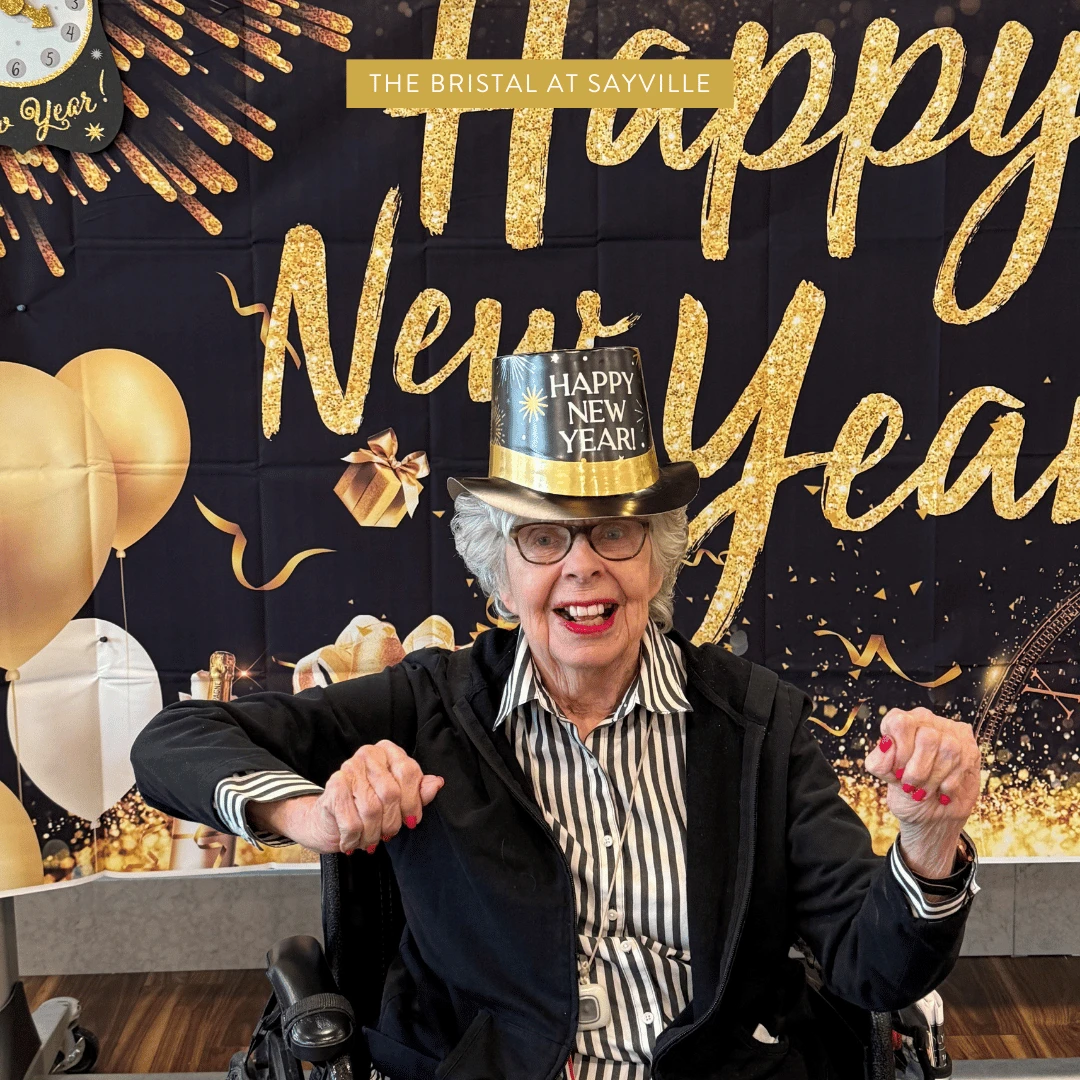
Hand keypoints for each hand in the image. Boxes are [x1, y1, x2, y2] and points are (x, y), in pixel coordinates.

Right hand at [246, 741, 443, 854]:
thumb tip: (437, 783)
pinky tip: (352, 841)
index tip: (412, 821)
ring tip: (370, 839)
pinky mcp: (333, 788)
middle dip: (392, 823)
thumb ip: (418, 791)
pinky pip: (352, 822)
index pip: (409, 773)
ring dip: (373, 833)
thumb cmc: (367, 807)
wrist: (327, 819)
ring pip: (372, 810)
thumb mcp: (398, 799)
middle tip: (388, 834)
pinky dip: (355, 838)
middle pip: (392, 794)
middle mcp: (367, 755)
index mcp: (387, 752)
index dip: (413, 803)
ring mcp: (348, 769)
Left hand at [863, 707, 980, 877]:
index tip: (893, 771)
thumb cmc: (904, 793)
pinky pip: (964, 761)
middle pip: (925, 735)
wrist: (930, 817)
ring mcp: (952, 734)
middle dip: (917, 767)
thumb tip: (882, 750)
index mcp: (902, 723)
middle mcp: (928, 722)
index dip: (895, 748)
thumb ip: (880, 762)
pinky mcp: (971, 750)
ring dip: (935, 776)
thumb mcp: (885, 780)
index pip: (897, 721)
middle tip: (912, 785)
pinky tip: (943, 791)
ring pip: (947, 747)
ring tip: (927, 790)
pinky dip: (951, 781)